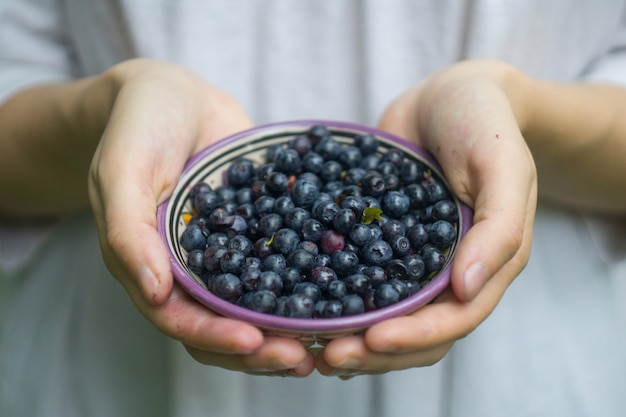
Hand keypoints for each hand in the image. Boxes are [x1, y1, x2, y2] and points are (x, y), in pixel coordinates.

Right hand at [88, 59, 314, 376]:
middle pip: (221, 325)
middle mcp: (190, 269)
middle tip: (301, 358)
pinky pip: (280, 263)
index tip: (256, 343)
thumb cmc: (138, 127)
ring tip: (325, 341)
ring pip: (255, 305)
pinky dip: (305, 283)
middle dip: (259, 349)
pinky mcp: (258, 230)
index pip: (179, 319)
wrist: (174, 93)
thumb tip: (154, 292)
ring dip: (285, 329)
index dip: (215, 338)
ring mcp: (227, 251)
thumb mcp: (122, 171)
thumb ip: (130, 231)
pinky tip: (339, 292)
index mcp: (151, 265)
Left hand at [317, 60, 536, 375]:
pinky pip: (358, 275)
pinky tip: (302, 306)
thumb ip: (499, 226)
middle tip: (328, 357)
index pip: (454, 318)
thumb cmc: (485, 123)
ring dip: (352, 336)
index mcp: (487, 262)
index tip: (370, 341)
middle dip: (375, 350)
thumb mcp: (503, 164)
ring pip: (385, 314)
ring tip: (311, 346)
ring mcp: (412, 257)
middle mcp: (448, 270)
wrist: (450, 94)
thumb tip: (466, 288)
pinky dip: (335, 296)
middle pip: (416, 330)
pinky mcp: (380, 238)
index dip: (415, 337)